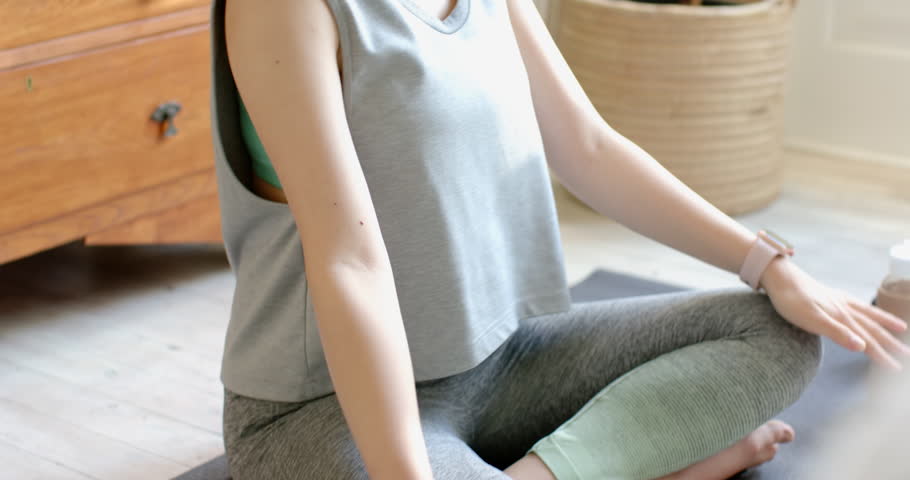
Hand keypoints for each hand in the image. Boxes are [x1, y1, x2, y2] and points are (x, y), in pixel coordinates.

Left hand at [760, 256, 909, 370]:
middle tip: (907, 355)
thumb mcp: (812, 320)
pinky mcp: (829, 294)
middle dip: (891, 343)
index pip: (867, 341)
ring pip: (868, 315)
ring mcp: (838, 300)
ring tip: (902, 327)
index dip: (882, 355)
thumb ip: (837, 333)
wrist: (778, 276)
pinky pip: (856, 304)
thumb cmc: (791, 301)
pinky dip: (867, 310)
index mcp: (842, 317)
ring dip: (885, 323)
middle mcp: (844, 308)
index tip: (897, 369)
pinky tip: (865, 310)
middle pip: (872, 328)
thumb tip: (862, 347)